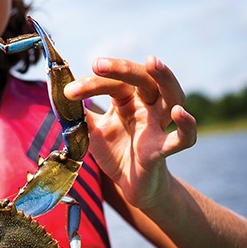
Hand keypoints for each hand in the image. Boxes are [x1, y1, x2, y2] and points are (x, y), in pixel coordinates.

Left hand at [65, 55, 196, 209]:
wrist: (130, 184)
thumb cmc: (116, 151)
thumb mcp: (92, 131)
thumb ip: (79, 115)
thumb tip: (59, 98)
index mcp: (128, 99)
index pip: (114, 83)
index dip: (92, 84)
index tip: (69, 91)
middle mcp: (147, 106)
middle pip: (144, 79)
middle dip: (122, 69)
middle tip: (98, 64)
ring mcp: (158, 126)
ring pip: (172, 96)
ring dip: (165, 78)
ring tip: (154, 63)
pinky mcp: (163, 149)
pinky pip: (184, 137)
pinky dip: (187, 125)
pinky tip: (181, 113)